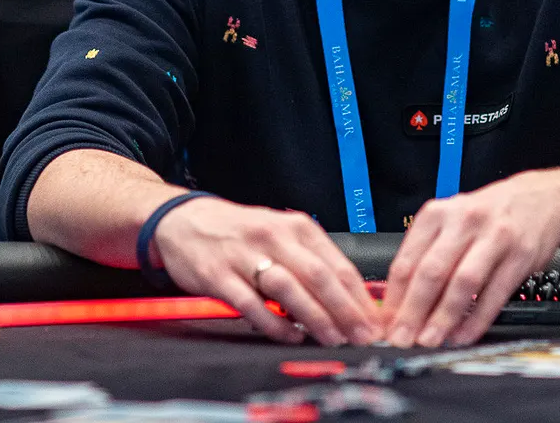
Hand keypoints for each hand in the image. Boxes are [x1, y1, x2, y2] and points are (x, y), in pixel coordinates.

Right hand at [153, 196, 379, 346]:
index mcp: (296, 226)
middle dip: (345, 310)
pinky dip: (273, 323)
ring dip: (314, 317)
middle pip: (318, 276)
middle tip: (361, 336)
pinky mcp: (219, 275)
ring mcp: (245, 255)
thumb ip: (311, 261)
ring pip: (288, 288)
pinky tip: (289, 336)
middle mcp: (273, 237)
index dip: (359, 296)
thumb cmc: (240, 232)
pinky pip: (251, 303)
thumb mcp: (281, 233)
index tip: (374, 321)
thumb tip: (349, 298)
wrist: (184, 221)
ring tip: (332, 339)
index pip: (338, 263)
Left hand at [382, 171, 559, 348]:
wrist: (542, 197)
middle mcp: (464, 221)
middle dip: (413, 311)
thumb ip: (426, 255)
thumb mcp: (451, 221)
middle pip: (431, 272)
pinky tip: (464, 335)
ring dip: (444, 317)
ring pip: (463, 282)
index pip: (406, 260)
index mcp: (438, 214)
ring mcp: (494, 237)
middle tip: (402, 338)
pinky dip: (477, 319)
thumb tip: (399, 302)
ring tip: (431, 340)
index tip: (385, 325)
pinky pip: (495, 293)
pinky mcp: (520, 255)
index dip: (393, 298)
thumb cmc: (488, 214)